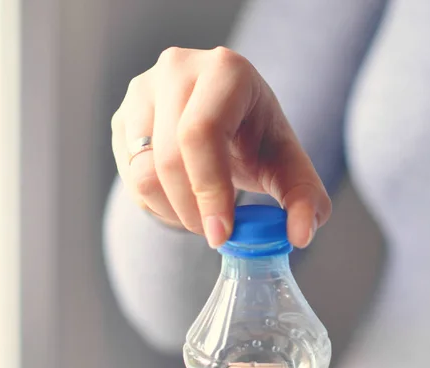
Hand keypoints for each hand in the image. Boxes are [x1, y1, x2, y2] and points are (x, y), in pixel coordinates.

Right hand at [111, 46, 330, 247]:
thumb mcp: (290, 168)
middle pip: (169, 158)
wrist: (228, 125)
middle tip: (214, 234)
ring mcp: (143, 90)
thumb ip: (306, 201)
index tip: (221, 234)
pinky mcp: (123, 116)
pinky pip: (127, 176)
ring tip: (200, 216)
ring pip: (141, 172)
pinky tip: (181, 202)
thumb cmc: (260, 143)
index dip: (209, 190)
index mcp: (227, 71)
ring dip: (172, 211)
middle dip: (193, 210)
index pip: (202, 133)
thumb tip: (299, 236)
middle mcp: (178, 69)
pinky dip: (155, 204)